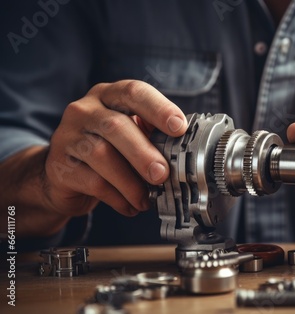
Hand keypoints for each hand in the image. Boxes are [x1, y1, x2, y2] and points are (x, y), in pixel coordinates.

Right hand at [44, 80, 186, 217]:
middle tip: (162, 174)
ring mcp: (68, 136)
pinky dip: (118, 197)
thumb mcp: (131, 135)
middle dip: (143, 152)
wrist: (65, 175)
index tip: (179, 127)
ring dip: (131, 181)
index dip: (159, 108)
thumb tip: (186, 153)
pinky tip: (131, 206)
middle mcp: (85, 110)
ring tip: (146, 199)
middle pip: (115, 126)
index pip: (134, 92)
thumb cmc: (109, 150)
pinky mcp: (59, 165)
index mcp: (109, 96)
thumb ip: (154, 136)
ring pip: (101, 154)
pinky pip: (93, 181)